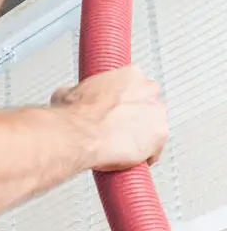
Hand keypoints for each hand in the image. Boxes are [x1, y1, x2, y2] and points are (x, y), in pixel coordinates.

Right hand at [51, 65, 167, 171]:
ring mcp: (157, 114)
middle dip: (138, 112)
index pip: (136, 81)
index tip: (118, 103)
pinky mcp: (159, 137)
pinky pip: (156, 149)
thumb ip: (84, 92)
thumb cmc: (76, 113)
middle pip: (151, 101)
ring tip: (123, 142)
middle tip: (120, 123)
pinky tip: (129, 157)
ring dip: (143, 133)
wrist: (79, 134)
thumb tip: (76, 97)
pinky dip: (145, 155)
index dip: (126, 95)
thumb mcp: (70, 91)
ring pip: (155, 124)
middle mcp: (148, 90)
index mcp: (129, 74)